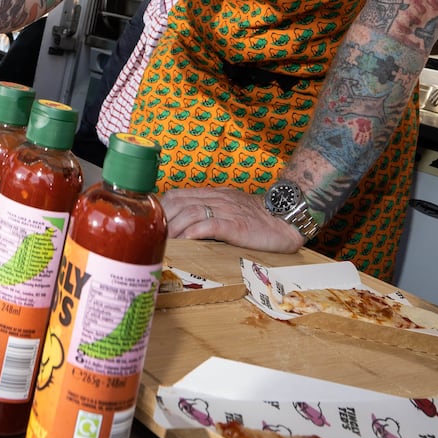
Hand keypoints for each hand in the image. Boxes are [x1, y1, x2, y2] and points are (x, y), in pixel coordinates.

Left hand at [160, 186, 305, 252]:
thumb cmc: (260, 219)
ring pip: (190, 213)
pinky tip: (183, 242)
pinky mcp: (236, 225)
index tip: (150, 222)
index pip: (178, 194)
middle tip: (151, 236)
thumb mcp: (231, 210)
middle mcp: (217, 199)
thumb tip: (186, 229)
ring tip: (163, 243)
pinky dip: (192, 233)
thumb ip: (211, 214)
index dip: (161, 207)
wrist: (287, 219)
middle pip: (179, 202)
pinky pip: (209, 225)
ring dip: (173, 228)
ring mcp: (226, 210)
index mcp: (214, 195)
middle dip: (162, 219)